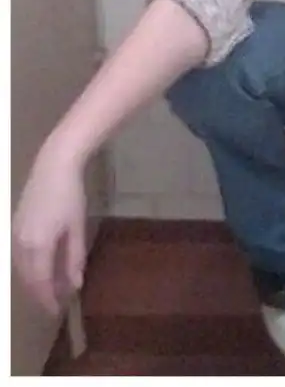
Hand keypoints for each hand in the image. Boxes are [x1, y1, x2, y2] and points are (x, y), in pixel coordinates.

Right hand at [12, 143, 86, 314]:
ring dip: (34, 280)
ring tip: (52, 286)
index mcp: (37, 245)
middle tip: (56, 301)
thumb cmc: (71, 195)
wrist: (54, 166)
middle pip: (28, 278)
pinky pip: (19, 256)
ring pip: (22, 268)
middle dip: (41, 292)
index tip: (57, 311)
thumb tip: (75, 284)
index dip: (48, 299)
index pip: (40, 283)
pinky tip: (43, 266)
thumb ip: (74, 258)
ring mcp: (14, 234)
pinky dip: (30, 266)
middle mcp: (20, 243)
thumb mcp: (77, 227)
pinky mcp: (14, 226)